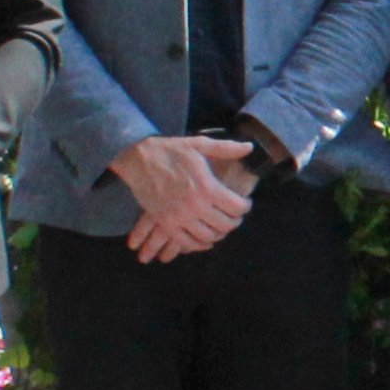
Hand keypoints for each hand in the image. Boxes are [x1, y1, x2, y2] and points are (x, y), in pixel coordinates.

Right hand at [112, 132, 255, 262]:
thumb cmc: (171, 151)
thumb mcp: (200, 145)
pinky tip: (204, 239)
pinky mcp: (166, 224)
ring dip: (218, 234)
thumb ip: (227, 148)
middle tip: (234, 216)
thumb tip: (251, 147)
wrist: (138, 159)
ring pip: (208, 237)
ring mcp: (179, 218)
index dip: (245, 207)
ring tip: (220, 226)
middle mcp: (195, 206)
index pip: (237, 208)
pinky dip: (198, 245)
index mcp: (207, 188)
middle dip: (234, 221)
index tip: (244, 203)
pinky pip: (186, 243)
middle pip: (225, 225)